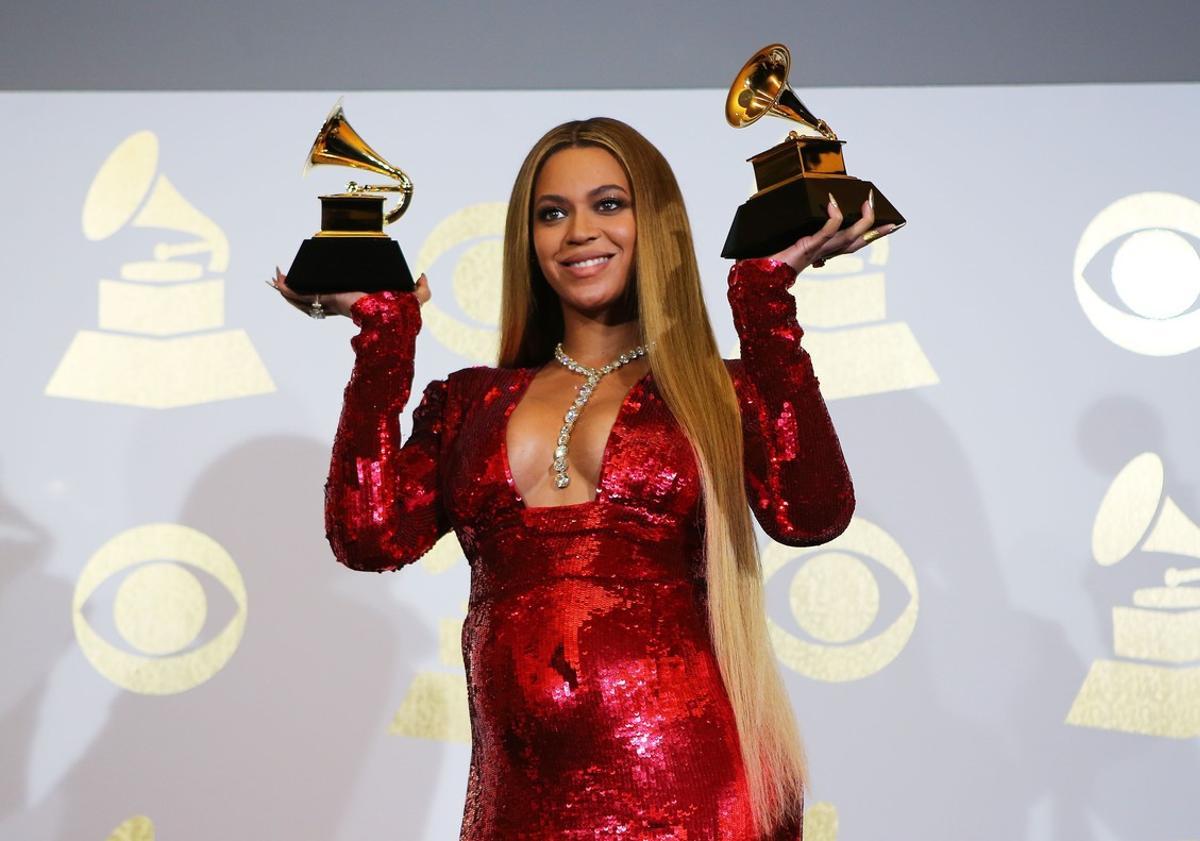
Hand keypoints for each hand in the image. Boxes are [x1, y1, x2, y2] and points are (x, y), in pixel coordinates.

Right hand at [268, 268, 429, 316]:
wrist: (390, 319)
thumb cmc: (401, 312)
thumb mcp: (416, 297)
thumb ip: (422, 288)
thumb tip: (421, 275)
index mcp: (355, 301)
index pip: (332, 297)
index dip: (318, 290)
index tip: (310, 280)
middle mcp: (341, 303)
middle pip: (313, 298)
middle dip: (297, 290)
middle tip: (284, 278)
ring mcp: (332, 302)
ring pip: (304, 299)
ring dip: (289, 289)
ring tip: (277, 278)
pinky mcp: (328, 299)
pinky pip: (303, 296)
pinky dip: (289, 289)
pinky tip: (279, 280)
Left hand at [768, 190, 901, 272]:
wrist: (760, 276)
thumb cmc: (771, 259)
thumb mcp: (789, 242)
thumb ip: (798, 232)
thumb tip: (804, 211)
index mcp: (822, 252)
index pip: (851, 243)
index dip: (870, 235)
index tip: (888, 226)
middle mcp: (824, 253)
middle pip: (858, 242)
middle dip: (876, 230)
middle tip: (890, 218)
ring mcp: (818, 250)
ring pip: (849, 237)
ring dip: (862, 221)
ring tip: (868, 203)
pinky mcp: (808, 247)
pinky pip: (827, 232)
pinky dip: (833, 218)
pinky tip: (833, 203)